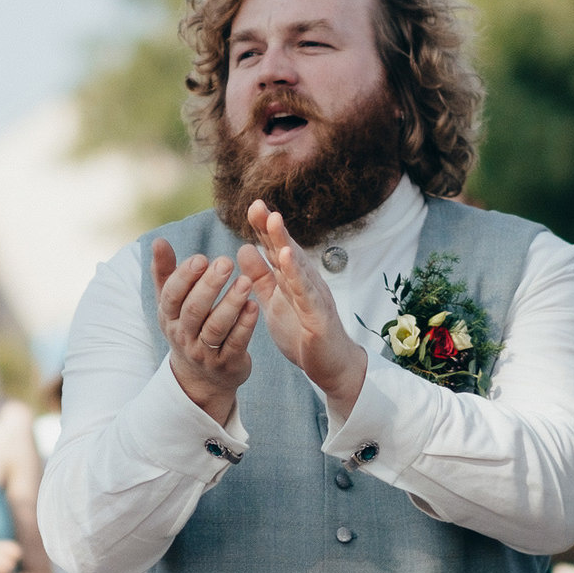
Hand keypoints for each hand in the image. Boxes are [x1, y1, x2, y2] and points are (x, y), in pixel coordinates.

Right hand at [152, 237, 260, 425]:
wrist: (201, 379)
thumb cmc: (187, 327)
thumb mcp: (172, 303)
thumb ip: (166, 272)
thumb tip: (158, 240)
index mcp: (169, 317)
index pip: (172, 295)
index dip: (185, 277)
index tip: (201, 257)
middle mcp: (183, 336)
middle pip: (194, 310)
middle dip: (210, 285)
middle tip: (226, 262)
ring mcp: (205, 352)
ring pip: (216, 327)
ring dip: (231, 303)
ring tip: (246, 281)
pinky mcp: (227, 364)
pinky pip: (236, 343)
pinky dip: (245, 325)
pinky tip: (255, 305)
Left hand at [243, 199, 368, 419]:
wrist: (330, 367)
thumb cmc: (303, 333)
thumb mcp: (275, 302)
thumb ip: (261, 277)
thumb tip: (243, 248)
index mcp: (292, 280)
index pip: (276, 250)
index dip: (264, 229)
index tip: (252, 206)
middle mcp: (305, 282)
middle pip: (287, 251)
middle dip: (273, 228)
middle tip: (258, 205)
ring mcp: (314, 297)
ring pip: (297, 267)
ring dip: (285, 243)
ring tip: (273, 222)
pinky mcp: (318, 316)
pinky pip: (305, 293)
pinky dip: (296, 275)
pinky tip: (286, 258)